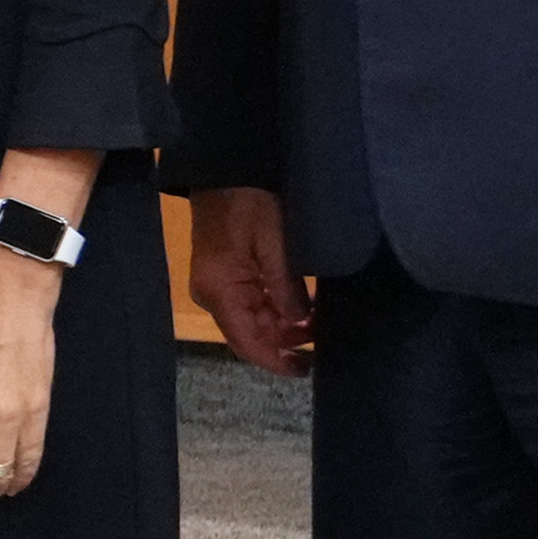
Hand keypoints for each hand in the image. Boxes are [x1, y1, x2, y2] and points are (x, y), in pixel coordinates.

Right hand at [188, 186, 312, 378]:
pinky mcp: (225, 275)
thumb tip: (300, 323)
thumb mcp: (275, 241)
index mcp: (220, 291)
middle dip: (287, 341)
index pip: (247, 343)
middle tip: (324, 334)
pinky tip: (300, 305)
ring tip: (317, 319)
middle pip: (251, 334)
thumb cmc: (249, 201)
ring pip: (253, 321)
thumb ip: (287, 287)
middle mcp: (213, 296)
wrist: (225, 169)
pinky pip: (251, 304)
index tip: (306, 368)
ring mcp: (218, 286)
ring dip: (284, 325)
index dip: (276, 362)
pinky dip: (276, 309)